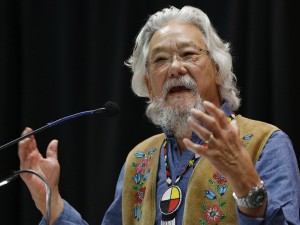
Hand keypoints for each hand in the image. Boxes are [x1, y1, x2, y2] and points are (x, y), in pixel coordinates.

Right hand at [18, 127, 63, 223]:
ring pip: (22, 155)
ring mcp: (27, 167)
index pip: (31, 145)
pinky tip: (31, 152)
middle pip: (25, 148)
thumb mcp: (53, 161)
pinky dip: (27, 158)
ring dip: (23, 147)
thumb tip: (54, 141)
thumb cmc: (50, 178)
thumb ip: (52, 151)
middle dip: (25, 139)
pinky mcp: (26, 174)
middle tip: (27, 132)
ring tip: (26, 139)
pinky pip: (25, 165)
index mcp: (35, 157)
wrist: (50, 191)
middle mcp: (30, 161)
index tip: (30, 129)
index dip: (30, 137)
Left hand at [183, 101, 264, 215]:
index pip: (221, 117)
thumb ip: (235, 130)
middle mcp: (223, 137)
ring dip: (195, 126)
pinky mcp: (212, 156)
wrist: (242, 173)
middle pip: (210, 123)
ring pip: (204, 134)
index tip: (205, 103)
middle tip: (192, 110)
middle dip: (200, 115)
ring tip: (189, 120)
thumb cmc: (240, 156)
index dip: (212, 108)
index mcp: (230, 132)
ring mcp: (217, 147)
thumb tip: (234, 121)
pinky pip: (199, 149)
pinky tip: (185, 140)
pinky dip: (191, 145)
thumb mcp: (239, 141)